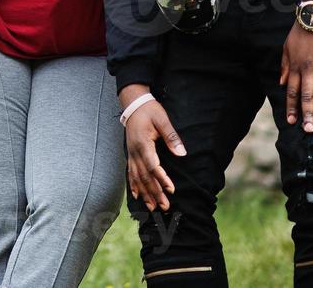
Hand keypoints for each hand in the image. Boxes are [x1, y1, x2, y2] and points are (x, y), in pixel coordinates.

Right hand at [121, 85, 185, 211]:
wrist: (133, 103)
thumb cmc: (150, 110)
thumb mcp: (162, 120)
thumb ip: (172, 137)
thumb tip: (182, 153)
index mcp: (143, 144)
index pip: (153, 165)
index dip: (161, 179)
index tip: (171, 189)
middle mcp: (135, 151)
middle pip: (145, 176)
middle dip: (154, 192)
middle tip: (165, 206)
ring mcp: (131, 154)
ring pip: (137, 177)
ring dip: (145, 193)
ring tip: (152, 208)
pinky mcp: (131, 154)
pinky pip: (130, 173)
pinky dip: (133, 186)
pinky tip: (137, 196)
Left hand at [281, 22, 312, 132]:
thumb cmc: (299, 34)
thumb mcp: (286, 49)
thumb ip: (284, 67)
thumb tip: (282, 83)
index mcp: (295, 67)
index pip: (292, 91)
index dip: (292, 107)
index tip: (291, 122)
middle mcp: (307, 68)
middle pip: (307, 94)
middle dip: (308, 113)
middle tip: (310, 129)